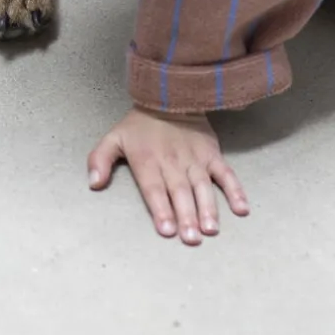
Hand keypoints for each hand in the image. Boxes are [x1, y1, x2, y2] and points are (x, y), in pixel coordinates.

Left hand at [88, 107, 248, 243]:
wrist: (169, 95)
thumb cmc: (139, 125)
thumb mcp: (114, 138)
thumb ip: (100, 160)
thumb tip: (93, 183)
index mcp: (148, 160)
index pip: (154, 188)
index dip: (161, 208)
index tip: (167, 229)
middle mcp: (172, 162)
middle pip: (180, 192)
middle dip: (186, 216)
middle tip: (191, 239)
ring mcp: (195, 158)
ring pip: (202, 185)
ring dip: (208, 208)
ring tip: (210, 229)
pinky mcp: (212, 153)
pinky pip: (225, 173)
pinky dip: (235, 190)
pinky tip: (241, 208)